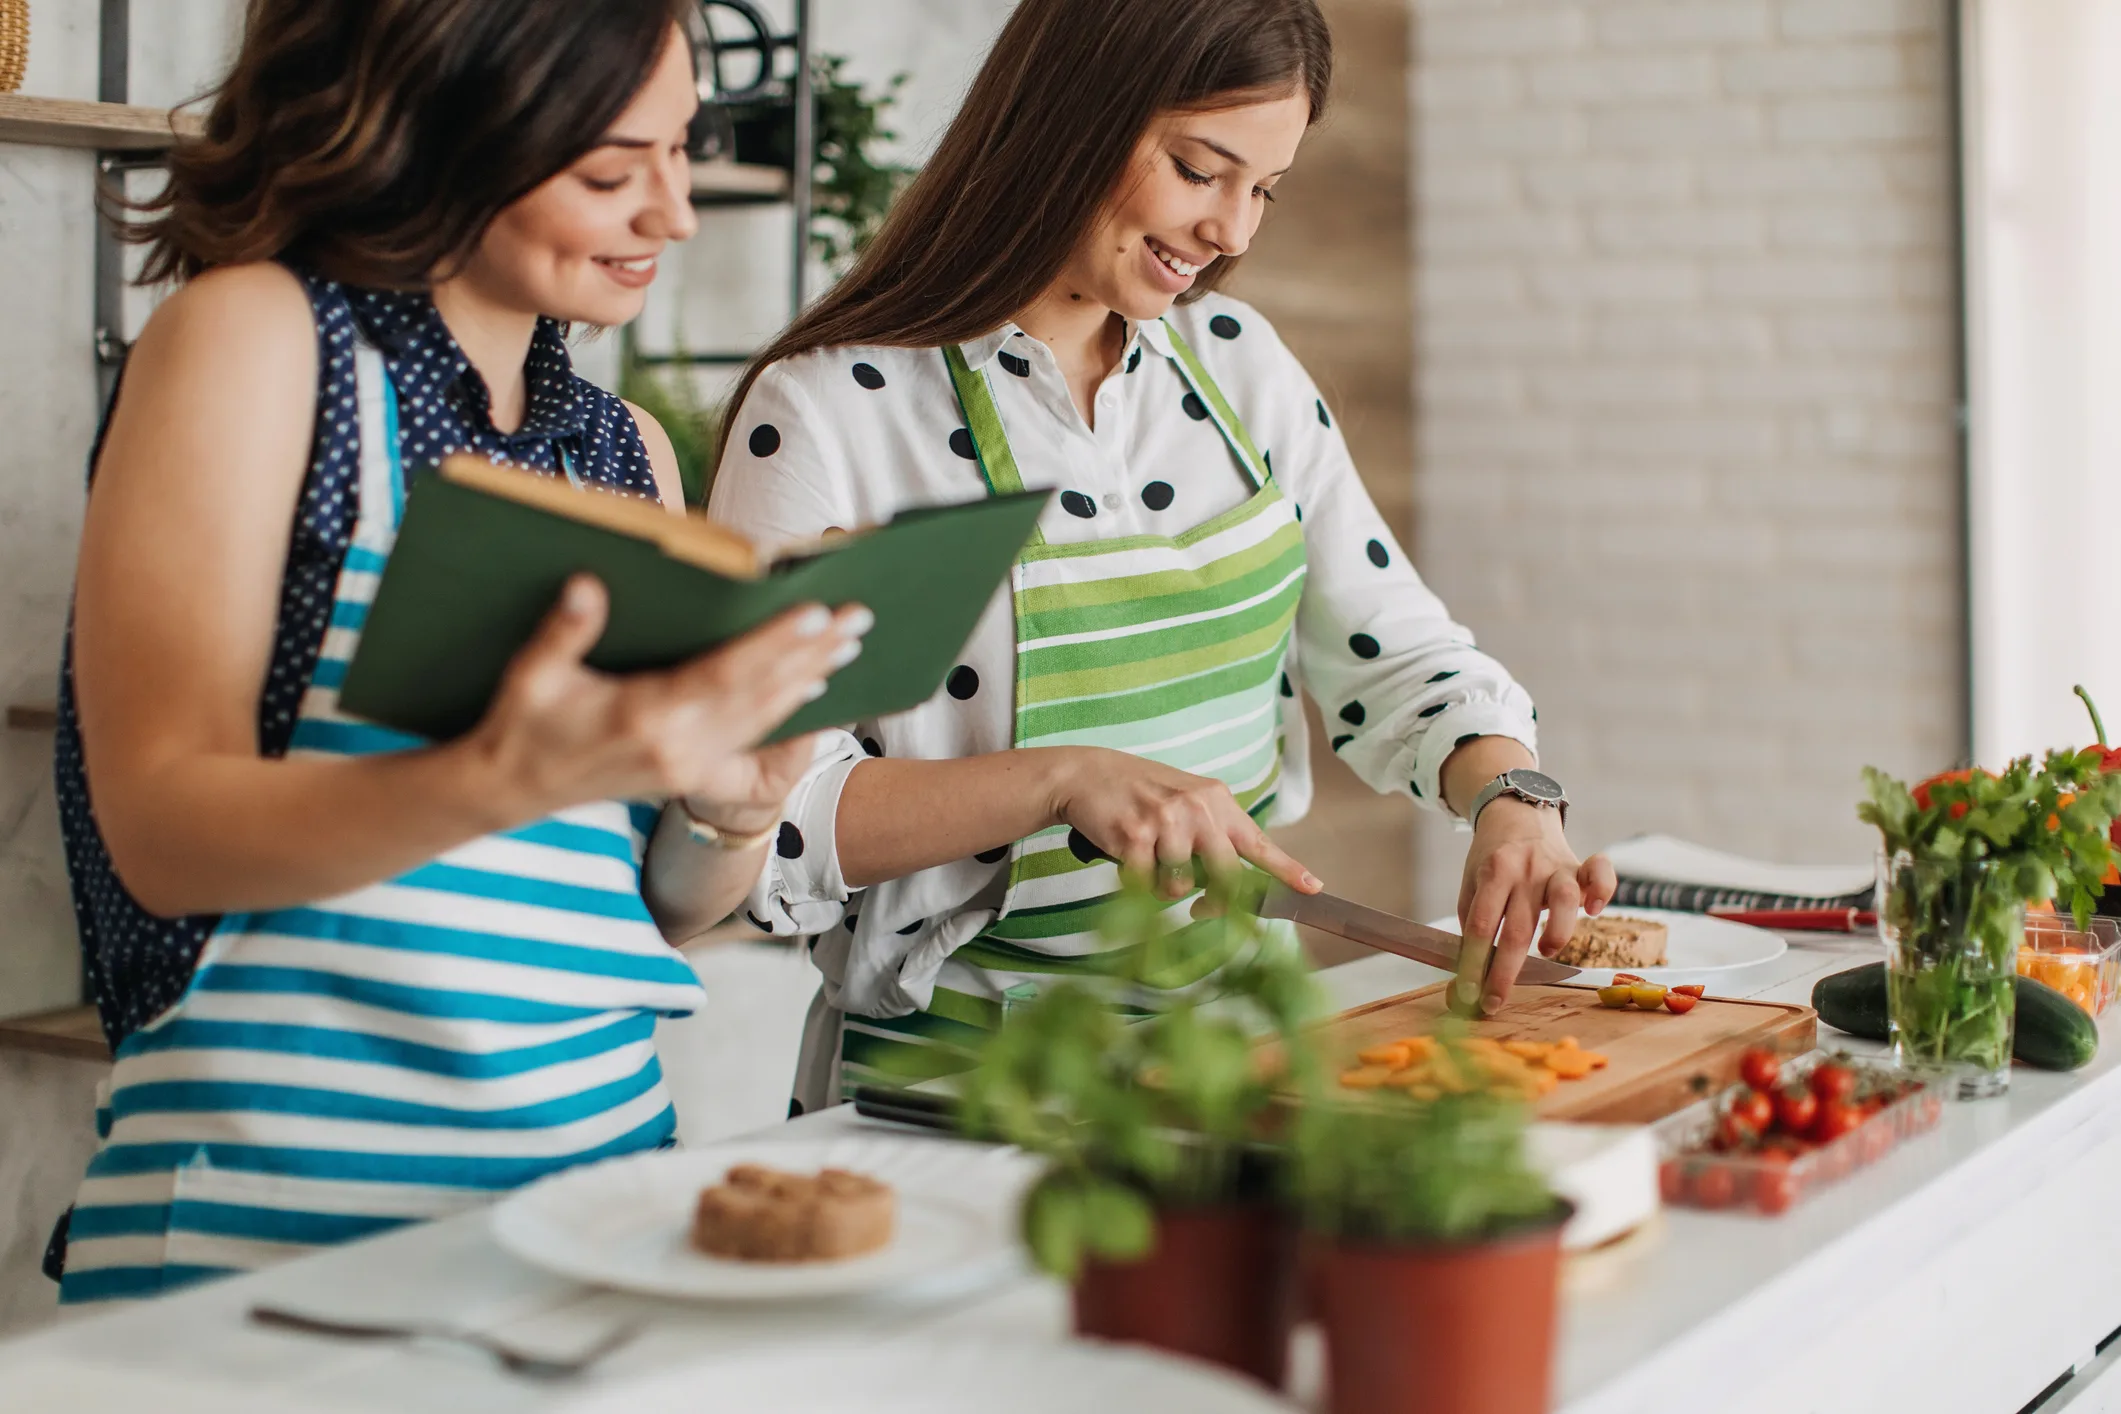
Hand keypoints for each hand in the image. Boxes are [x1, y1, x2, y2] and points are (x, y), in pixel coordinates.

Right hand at [465, 575, 869, 825]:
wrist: (508, 792)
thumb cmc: (520, 726)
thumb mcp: (532, 676)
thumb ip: (564, 631)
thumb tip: (588, 586)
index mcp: (645, 719)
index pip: (726, 675)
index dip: (774, 644)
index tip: (815, 614)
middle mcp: (679, 749)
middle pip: (763, 695)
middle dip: (813, 654)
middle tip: (859, 617)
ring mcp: (688, 768)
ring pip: (765, 719)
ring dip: (810, 680)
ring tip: (848, 644)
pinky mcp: (689, 777)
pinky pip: (751, 744)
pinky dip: (786, 714)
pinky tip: (813, 690)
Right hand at [1047, 747, 1320, 898]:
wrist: (1088, 773)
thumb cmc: (1141, 792)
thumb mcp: (1186, 799)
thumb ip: (1211, 832)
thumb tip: (1231, 883)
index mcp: (1216, 800)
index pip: (1257, 843)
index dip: (1286, 869)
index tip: (1313, 888)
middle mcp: (1197, 808)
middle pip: (1225, 876)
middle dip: (1215, 902)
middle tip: (1201, 909)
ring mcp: (1165, 821)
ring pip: (1178, 886)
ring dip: (1162, 885)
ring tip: (1147, 859)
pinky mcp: (1134, 836)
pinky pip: (1145, 883)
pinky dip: (1135, 880)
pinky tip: (1126, 855)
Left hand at [1457, 798, 1616, 1012]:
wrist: (1517, 815)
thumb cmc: (1492, 861)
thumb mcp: (1471, 883)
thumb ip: (1472, 922)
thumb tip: (1469, 974)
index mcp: (1492, 872)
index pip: (1479, 925)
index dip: (1472, 963)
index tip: (1469, 994)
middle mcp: (1525, 870)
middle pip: (1516, 927)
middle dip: (1504, 972)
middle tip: (1495, 1002)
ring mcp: (1555, 867)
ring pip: (1563, 899)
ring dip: (1557, 931)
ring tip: (1546, 952)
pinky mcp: (1580, 866)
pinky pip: (1601, 873)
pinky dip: (1602, 890)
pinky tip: (1593, 910)